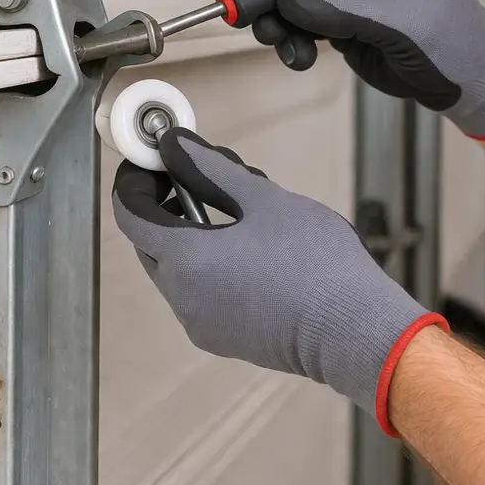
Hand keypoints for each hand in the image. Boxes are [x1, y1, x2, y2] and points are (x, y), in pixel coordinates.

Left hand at [111, 129, 446, 433]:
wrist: (354, 331)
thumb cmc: (314, 262)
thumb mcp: (264, 200)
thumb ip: (211, 169)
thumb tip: (173, 144)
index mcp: (185, 260)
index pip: (130, 215)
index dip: (135, 182)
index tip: (154, 159)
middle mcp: (182, 298)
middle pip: (152, 244)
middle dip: (167, 207)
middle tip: (202, 176)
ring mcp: (202, 324)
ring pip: (179, 270)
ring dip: (194, 236)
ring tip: (243, 211)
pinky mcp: (225, 340)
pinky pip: (202, 295)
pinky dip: (211, 266)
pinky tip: (254, 251)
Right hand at [249, 0, 484, 139]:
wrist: (472, 86)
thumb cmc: (456, 46)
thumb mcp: (405, 27)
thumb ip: (348, 11)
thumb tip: (291, 1)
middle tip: (254, 12)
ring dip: (283, 19)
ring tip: (277, 43)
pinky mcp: (349, 20)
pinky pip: (308, 22)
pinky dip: (295, 38)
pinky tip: (296, 58)